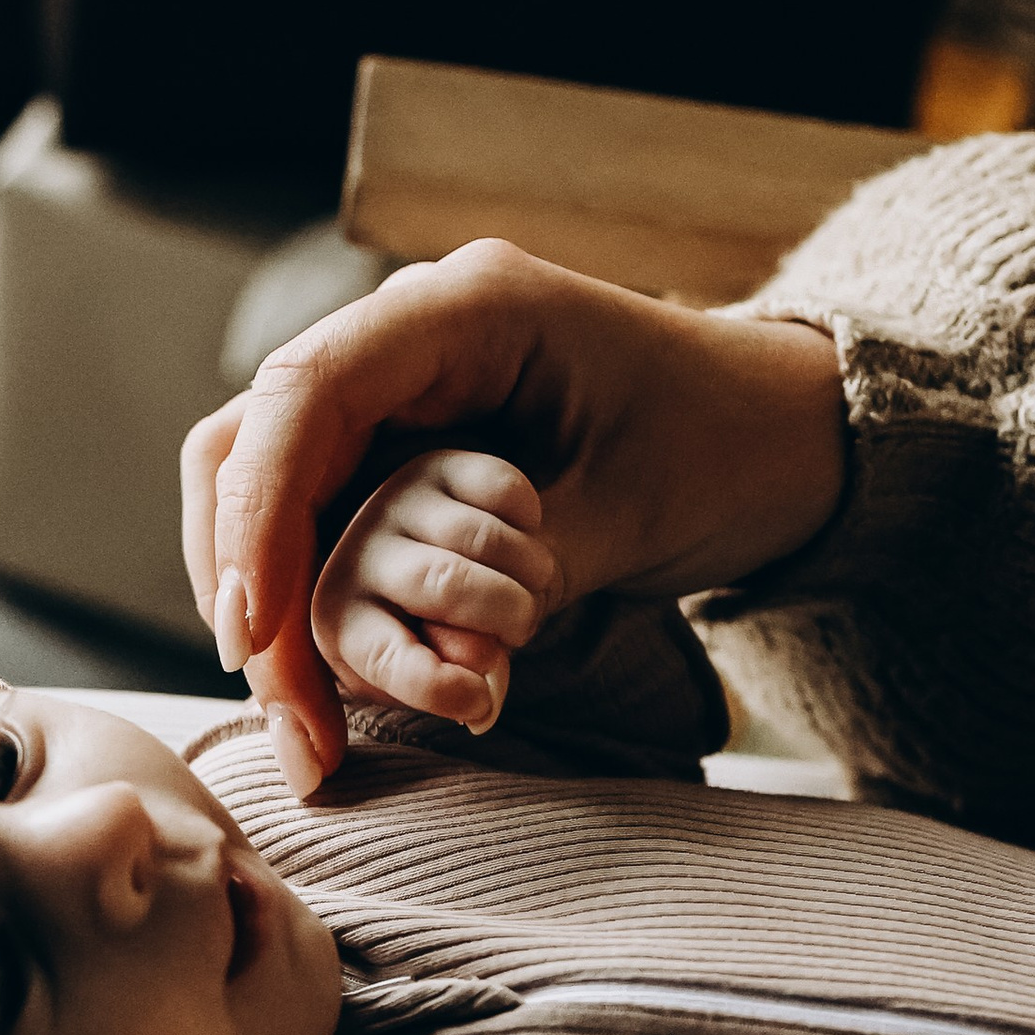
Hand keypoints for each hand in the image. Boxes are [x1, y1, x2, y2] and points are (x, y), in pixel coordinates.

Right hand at [179, 239, 844, 794]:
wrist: (788, 433)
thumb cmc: (729, 448)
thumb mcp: (630, 510)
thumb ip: (515, 572)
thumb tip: (410, 656)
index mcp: (466, 308)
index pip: (307, 393)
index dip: (258, 512)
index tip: (254, 628)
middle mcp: (409, 338)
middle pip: (253, 444)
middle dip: (246, 578)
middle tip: (279, 709)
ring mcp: (398, 392)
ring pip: (266, 488)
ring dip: (267, 605)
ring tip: (298, 725)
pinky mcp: (401, 448)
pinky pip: (314, 518)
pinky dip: (303, 603)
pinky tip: (316, 689)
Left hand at [304, 450, 560, 750]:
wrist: (436, 570)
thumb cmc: (433, 639)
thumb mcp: (435, 679)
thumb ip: (457, 692)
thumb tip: (479, 707)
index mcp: (337, 622)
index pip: (385, 655)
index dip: (438, 687)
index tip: (479, 705)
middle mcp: (354, 554)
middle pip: (447, 585)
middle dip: (507, 618)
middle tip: (522, 631)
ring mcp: (395, 503)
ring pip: (486, 538)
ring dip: (533, 576)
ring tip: (529, 593)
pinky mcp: (439, 465)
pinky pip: (507, 492)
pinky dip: (532, 525)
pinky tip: (522, 544)